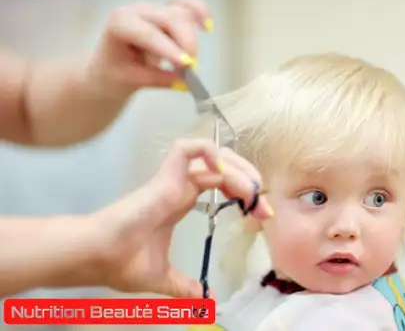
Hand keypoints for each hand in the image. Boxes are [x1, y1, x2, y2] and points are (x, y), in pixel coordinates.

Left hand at [87, 0, 212, 93]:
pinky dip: (200, 13)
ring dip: (191, 38)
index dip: (169, 48)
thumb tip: (183, 82)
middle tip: (191, 69)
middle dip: (185, 42)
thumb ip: (157, 79)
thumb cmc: (114, 72)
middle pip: (170, 18)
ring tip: (188, 63)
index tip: (186, 65)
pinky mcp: (168, 13)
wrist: (110, 67)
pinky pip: (187, 7)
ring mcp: (155, 10)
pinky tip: (207, 27)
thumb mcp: (131, 80)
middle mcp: (138, 11)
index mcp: (120, 23)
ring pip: (182, 14)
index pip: (148, 33)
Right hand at [91, 139, 272, 297]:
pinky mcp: (164, 177)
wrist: (97, 257)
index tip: (261, 215)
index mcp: (180, 201)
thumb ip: (184, 286)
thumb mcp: (163, 278)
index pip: (221, 183)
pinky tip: (226, 174)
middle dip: (248, 178)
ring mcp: (172, 179)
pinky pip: (188, 149)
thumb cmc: (122, 262)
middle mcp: (179, 186)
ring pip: (212, 155)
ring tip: (252, 192)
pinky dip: (210, 153)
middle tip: (263, 204)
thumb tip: (205, 300)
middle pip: (222, 165)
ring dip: (239, 169)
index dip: (244, 193)